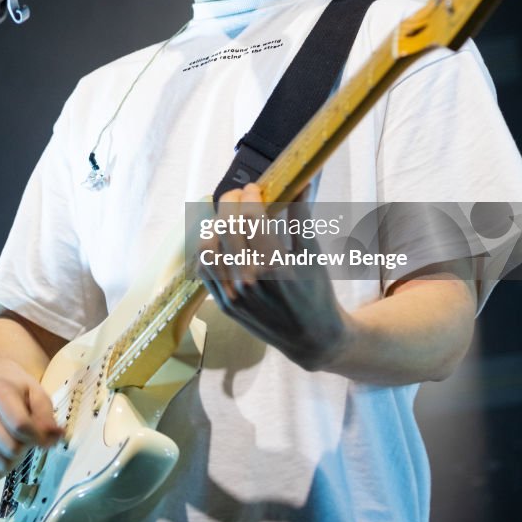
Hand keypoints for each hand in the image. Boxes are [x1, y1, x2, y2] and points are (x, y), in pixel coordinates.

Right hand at [0, 359, 63, 480]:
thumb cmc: (18, 389)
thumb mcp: (37, 392)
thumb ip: (46, 415)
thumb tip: (55, 436)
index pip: (20, 426)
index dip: (39, 436)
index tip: (49, 436)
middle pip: (11, 448)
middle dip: (28, 446)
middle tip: (31, 436)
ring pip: (1, 463)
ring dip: (17, 458)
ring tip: (20, 441)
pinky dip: (6, 467)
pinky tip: (9, 452)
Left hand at [199, 183, 349, 370]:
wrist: (312, 338)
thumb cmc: (318, 293)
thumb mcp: (314, 254)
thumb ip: (302, 216)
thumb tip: (300, 182)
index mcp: (275, 265)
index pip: (252, 216)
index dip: (251, 195)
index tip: (255, 188)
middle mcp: (249, 280)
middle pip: (227, 226)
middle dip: (231, 201)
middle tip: (240, 194)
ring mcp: (233, 295)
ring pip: (208, 245)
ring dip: (215, 223)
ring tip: (228, 216)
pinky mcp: (225, 305)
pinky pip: (204, 269)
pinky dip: (207, 249)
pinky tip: (219, 239)